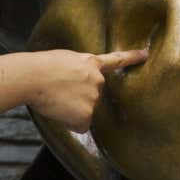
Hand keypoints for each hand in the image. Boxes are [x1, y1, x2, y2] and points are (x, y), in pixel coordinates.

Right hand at [1, 48, 148, 131]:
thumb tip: (73, 87)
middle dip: (79, 99)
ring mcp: (94, 97)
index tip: (145, 54)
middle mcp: (97, 80)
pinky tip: (60, 111)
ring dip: (72, 111)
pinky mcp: (88, 113)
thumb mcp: (64, 60)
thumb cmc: (41, 67)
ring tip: (56, 99)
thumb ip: (77, 71)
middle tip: (60, 93)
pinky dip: (70, 123)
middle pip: (93, 96)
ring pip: (85, 112)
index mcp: (90, 63)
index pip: (115, 60)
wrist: (34, 76)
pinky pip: (80, 125)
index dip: (131, 57)